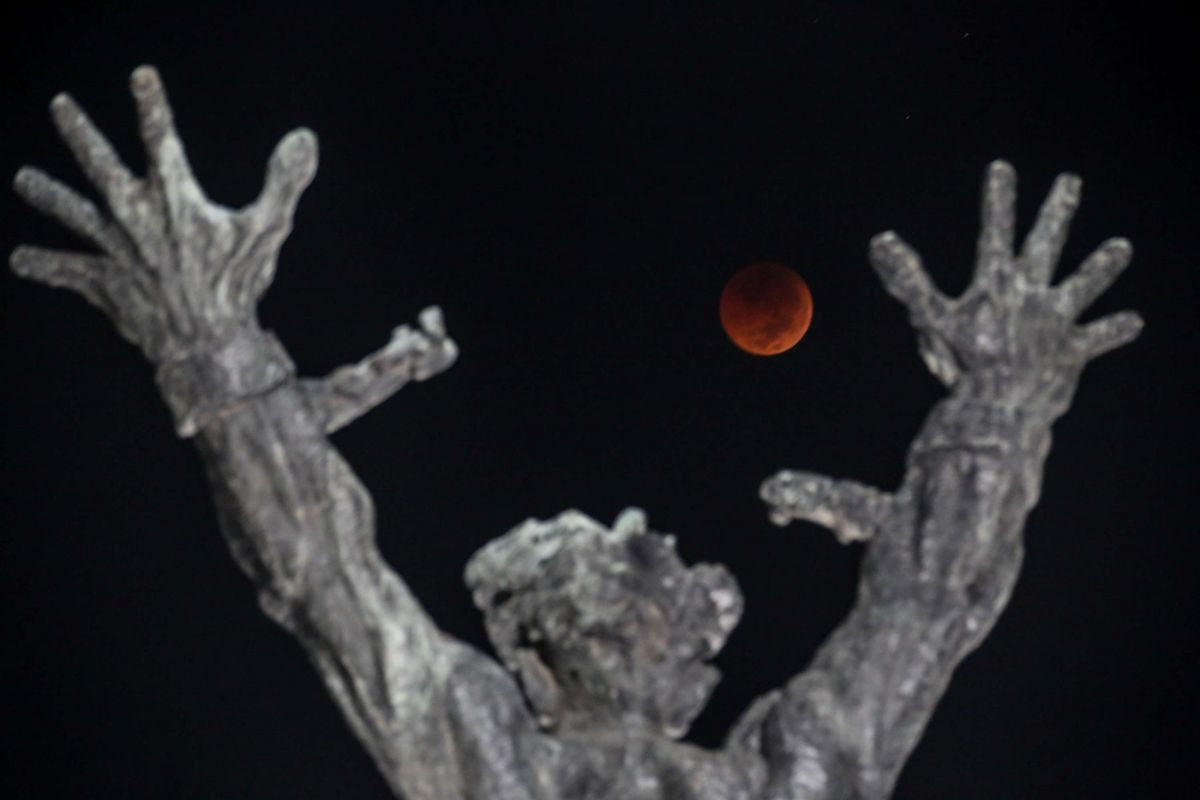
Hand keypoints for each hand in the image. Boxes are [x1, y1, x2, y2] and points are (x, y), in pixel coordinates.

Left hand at [11, 66, 316, 362]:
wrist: (204, 344)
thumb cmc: (239, 286)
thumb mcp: (269, 229)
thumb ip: (285, 180)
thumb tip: (304, 137)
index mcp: (174, 200)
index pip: (161, 139)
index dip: (151, 105)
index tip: (141, 76)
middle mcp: (135, 218)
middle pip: (99, 165)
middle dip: (80, 134)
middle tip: (61, 105)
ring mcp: (115, 250)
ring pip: (74, 214)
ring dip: (48, 196)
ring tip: (23, 180)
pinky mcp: (105, 281)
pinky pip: (70, 269)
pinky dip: (46, 264)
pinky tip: (21, 260)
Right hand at [869, 161, 1142, 404]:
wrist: (1002, 404)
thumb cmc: (961, 364)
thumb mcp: (930, 318)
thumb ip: (908, 278)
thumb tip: (881, 240)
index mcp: (997, 284)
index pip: (994, 230)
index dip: (998, 198)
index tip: (1002, 167)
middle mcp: (1032, 293)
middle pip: (1047, 242)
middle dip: (1058, 210)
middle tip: (1070, 181)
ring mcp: (1056, 320)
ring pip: (1084, 285)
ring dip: (1103, 267)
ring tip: (1122, 248)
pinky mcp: (1073, 349)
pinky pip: (1099, 337)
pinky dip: (1115, 330)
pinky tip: (1134, 322)